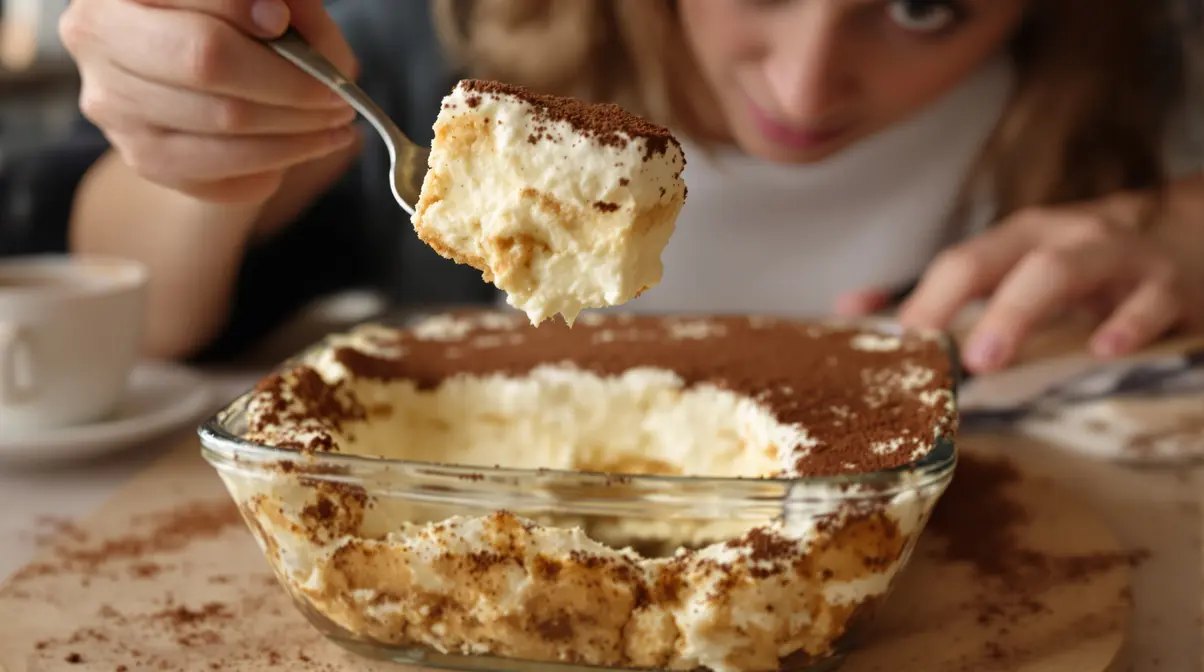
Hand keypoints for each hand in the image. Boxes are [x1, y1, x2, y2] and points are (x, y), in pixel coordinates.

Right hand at [59, 0, 360, 204]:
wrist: (191, 75)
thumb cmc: (233, 24)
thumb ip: (282, 0)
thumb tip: (276, 20)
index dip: (240, 9)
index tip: (284, 22)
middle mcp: (98, 39)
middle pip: (206, 63)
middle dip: (290, 83)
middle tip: (338, 95)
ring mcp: (113, 105)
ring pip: (223, 124)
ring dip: (298, 129)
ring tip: (337, 124)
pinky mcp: (140, 157)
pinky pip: (222, 171)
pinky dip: (278, 161)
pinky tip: (305, 145)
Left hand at [838, 193, 1203, 373]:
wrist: (1195, 239)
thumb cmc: (1090, 265)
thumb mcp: (1019, 268)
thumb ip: (942, 293)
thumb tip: (849, 310)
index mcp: (1020, 240)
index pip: (958, 263)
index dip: (919, 301)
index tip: (886, 348)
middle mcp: (1060, 238)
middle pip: (995, 258)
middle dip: (952, 300)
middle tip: (924, 350)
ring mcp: (1115, 256)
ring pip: (1061, 269)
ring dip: (1018, 310)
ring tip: (986, 358)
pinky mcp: (1169, 283)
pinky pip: (1148, 299)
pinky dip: (1126, 323)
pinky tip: (1104, 350)